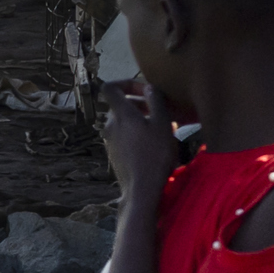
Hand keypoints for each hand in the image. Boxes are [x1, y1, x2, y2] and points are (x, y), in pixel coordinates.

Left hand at [102, 79, 178, 201]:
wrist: (141, 189)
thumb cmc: (155, 155)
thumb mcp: (163, 124)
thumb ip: (156, 101)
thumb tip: (149, 87)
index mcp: (120, 114)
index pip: (110, 87)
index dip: (126, 83)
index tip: (145, 90)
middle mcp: (110, 125)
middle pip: (121, 105)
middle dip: (141, 104)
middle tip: (162, 111)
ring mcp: (110, 140)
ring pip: (125, 121)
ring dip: (142, 120)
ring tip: (164, 129)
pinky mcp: (114, 153)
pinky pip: (124, 136)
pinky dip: (138, 133)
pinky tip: (155, 144)